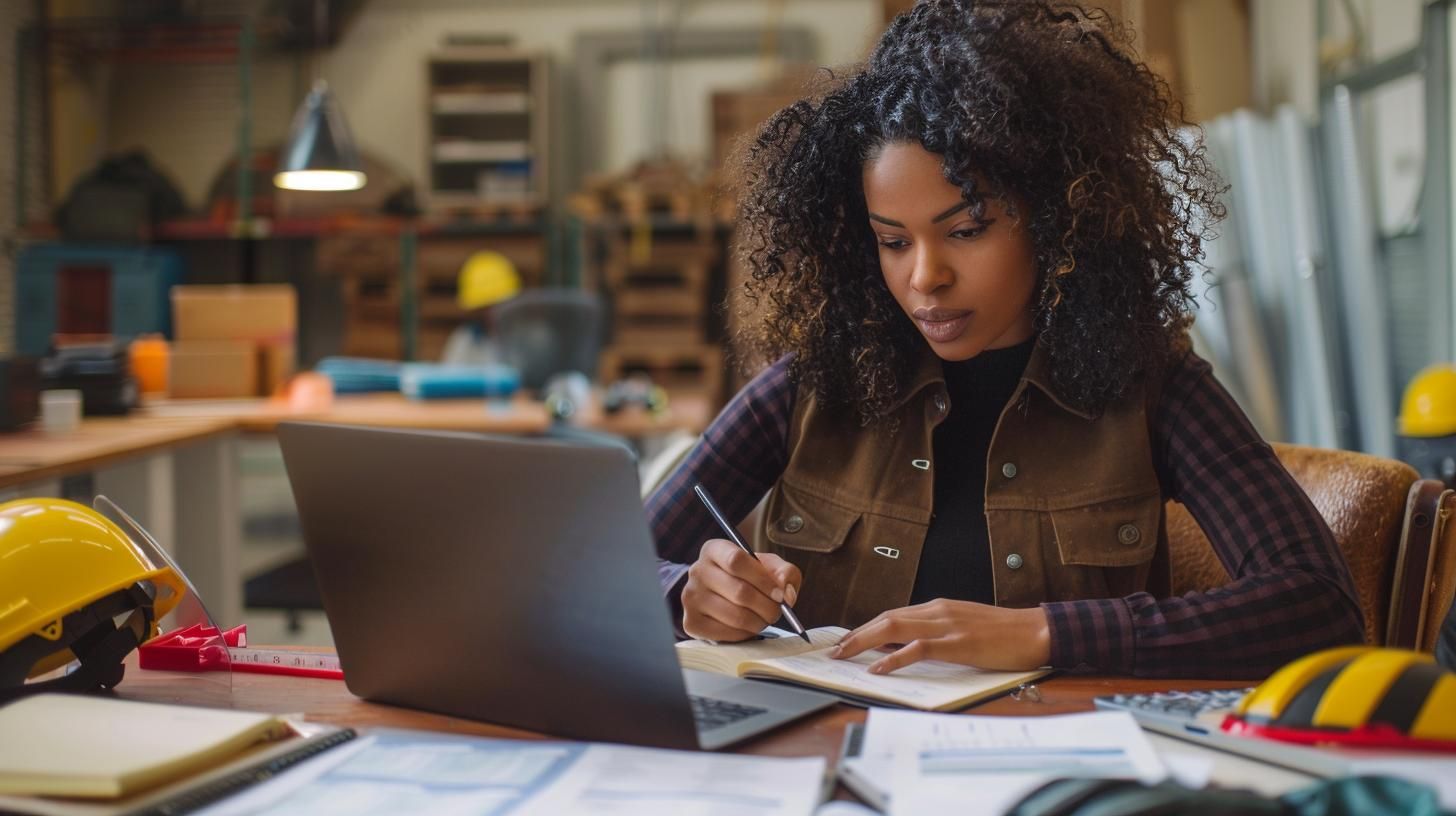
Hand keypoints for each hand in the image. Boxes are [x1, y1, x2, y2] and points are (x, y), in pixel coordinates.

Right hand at [681, 538, 801, 641]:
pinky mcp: (691, 622)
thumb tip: (786, 594)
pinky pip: (726, 633)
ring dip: (759, 622)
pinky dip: (745, 634)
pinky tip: (748, 627)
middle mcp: (697, 571)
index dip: (763, 580)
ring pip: (735, 616)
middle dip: (767, 606)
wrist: (722, 596)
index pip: (736, 560)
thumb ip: (785, 573)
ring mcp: (691, 597)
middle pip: (739, 591)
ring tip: (764, 619)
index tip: (779, 594)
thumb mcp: (769, 567)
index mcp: (714, 550)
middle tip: (777, 612)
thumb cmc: (749, 578)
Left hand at [831, 599, 1049, 673]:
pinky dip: (894, 658)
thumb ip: (936, 634)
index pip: (892, 615)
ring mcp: (946, 625)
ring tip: (844, 655)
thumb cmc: (1004, 634)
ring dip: (864, 641)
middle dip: (856, 634)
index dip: (865, 628)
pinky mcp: (957, 643)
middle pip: (885, 618)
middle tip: (834, 650)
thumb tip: (906, 648)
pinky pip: (918, 649)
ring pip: (894, 628)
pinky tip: (877, 668)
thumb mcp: (963, 628)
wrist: (1036, 630)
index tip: (846, 640)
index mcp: (938, 608)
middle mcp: (937, 611)